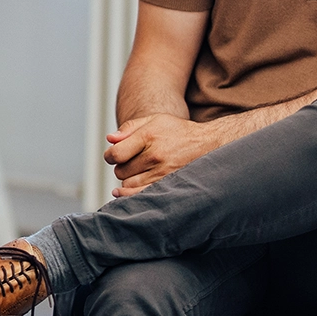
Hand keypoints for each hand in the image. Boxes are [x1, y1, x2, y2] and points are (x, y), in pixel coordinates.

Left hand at [104, 112, 225, 195]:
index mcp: (148, 137)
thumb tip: (109, 140)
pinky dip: (131, 194)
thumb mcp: (154, 120)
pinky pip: (140, 195)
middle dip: (122, 167)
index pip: (115, 154)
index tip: (114, 156)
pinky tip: (126, 191)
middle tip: (132, 162)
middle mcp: (155, 156)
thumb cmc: (177, 131)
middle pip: (120, 171)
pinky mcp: (169, 185)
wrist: (207, 143)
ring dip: (129, 180)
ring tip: (140, 171)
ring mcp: (162, 173)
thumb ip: (129, 128)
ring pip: (128, 185)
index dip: (110, 156)